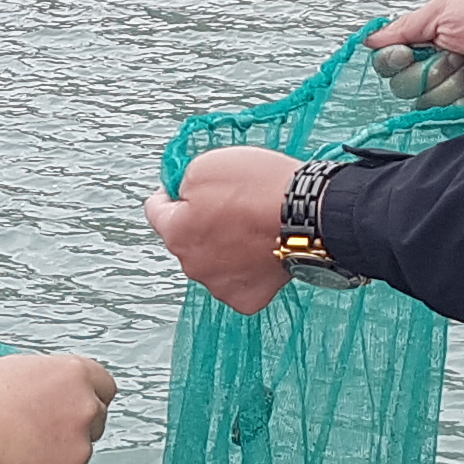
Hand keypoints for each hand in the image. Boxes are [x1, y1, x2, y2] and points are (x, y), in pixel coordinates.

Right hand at [0, 352, 117, 463]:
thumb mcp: (9, 375)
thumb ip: (44, 385)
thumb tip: (51, 398)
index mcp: (71, 374)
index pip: (104, 385)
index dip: (85, 397)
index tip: (72, 407)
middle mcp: (83, 410)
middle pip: (95, 421)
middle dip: (73, 428)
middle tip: (35, 434)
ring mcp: (77, 450)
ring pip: (72, 456)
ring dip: (49, 458)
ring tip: (4, 454)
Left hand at [142, 145, 295, 314]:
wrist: (309, 216)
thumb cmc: (259, 187)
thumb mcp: (206, 165)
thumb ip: (184, 183)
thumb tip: (183, 194)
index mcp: (176, 233)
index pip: (155, 211)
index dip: (168, 192)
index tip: (179, 186)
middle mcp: (192, 265)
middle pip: (187, 240)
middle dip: (201, 222)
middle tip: (230, 205)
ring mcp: (220, 285)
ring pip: (213, 262)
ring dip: (224, 247)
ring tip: (252, 228)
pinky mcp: (247, 299)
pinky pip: (239, 281)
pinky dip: (247, 268)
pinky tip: (262, 251)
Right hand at [373, 0, 463, 120]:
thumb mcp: (444, 9)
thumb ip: (404, 27)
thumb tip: (370, 42)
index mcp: (435, 42)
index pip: (395, 62)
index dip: (395, 61)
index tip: (404, 55)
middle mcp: (444, 69)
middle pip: (406, 87)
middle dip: (424, 74)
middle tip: (451, 59)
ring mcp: (459, 94)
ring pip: (427, 106)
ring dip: (448, 88)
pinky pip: (448, 125)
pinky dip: (456, 111)